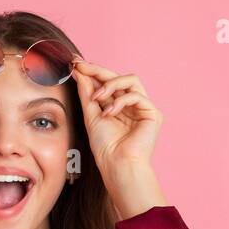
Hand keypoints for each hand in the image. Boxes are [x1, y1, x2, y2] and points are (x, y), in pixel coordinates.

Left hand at [70, 59, 164, 204]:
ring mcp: (143, 108)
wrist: (117, 165)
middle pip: (118, 77)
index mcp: (118, 105)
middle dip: (98, 70)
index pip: (107, 82)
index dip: (92, 71)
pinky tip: (109, 113)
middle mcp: (131, 104)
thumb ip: (87, 93)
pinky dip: (120, 102)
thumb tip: (79, 71)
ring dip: (111, 85)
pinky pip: (137, 96)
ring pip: (130, 80)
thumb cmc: (105, 147)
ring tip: (97, 97)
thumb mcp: (91, 115)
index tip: (75, 63)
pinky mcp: (153, 114)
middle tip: (81, 66)